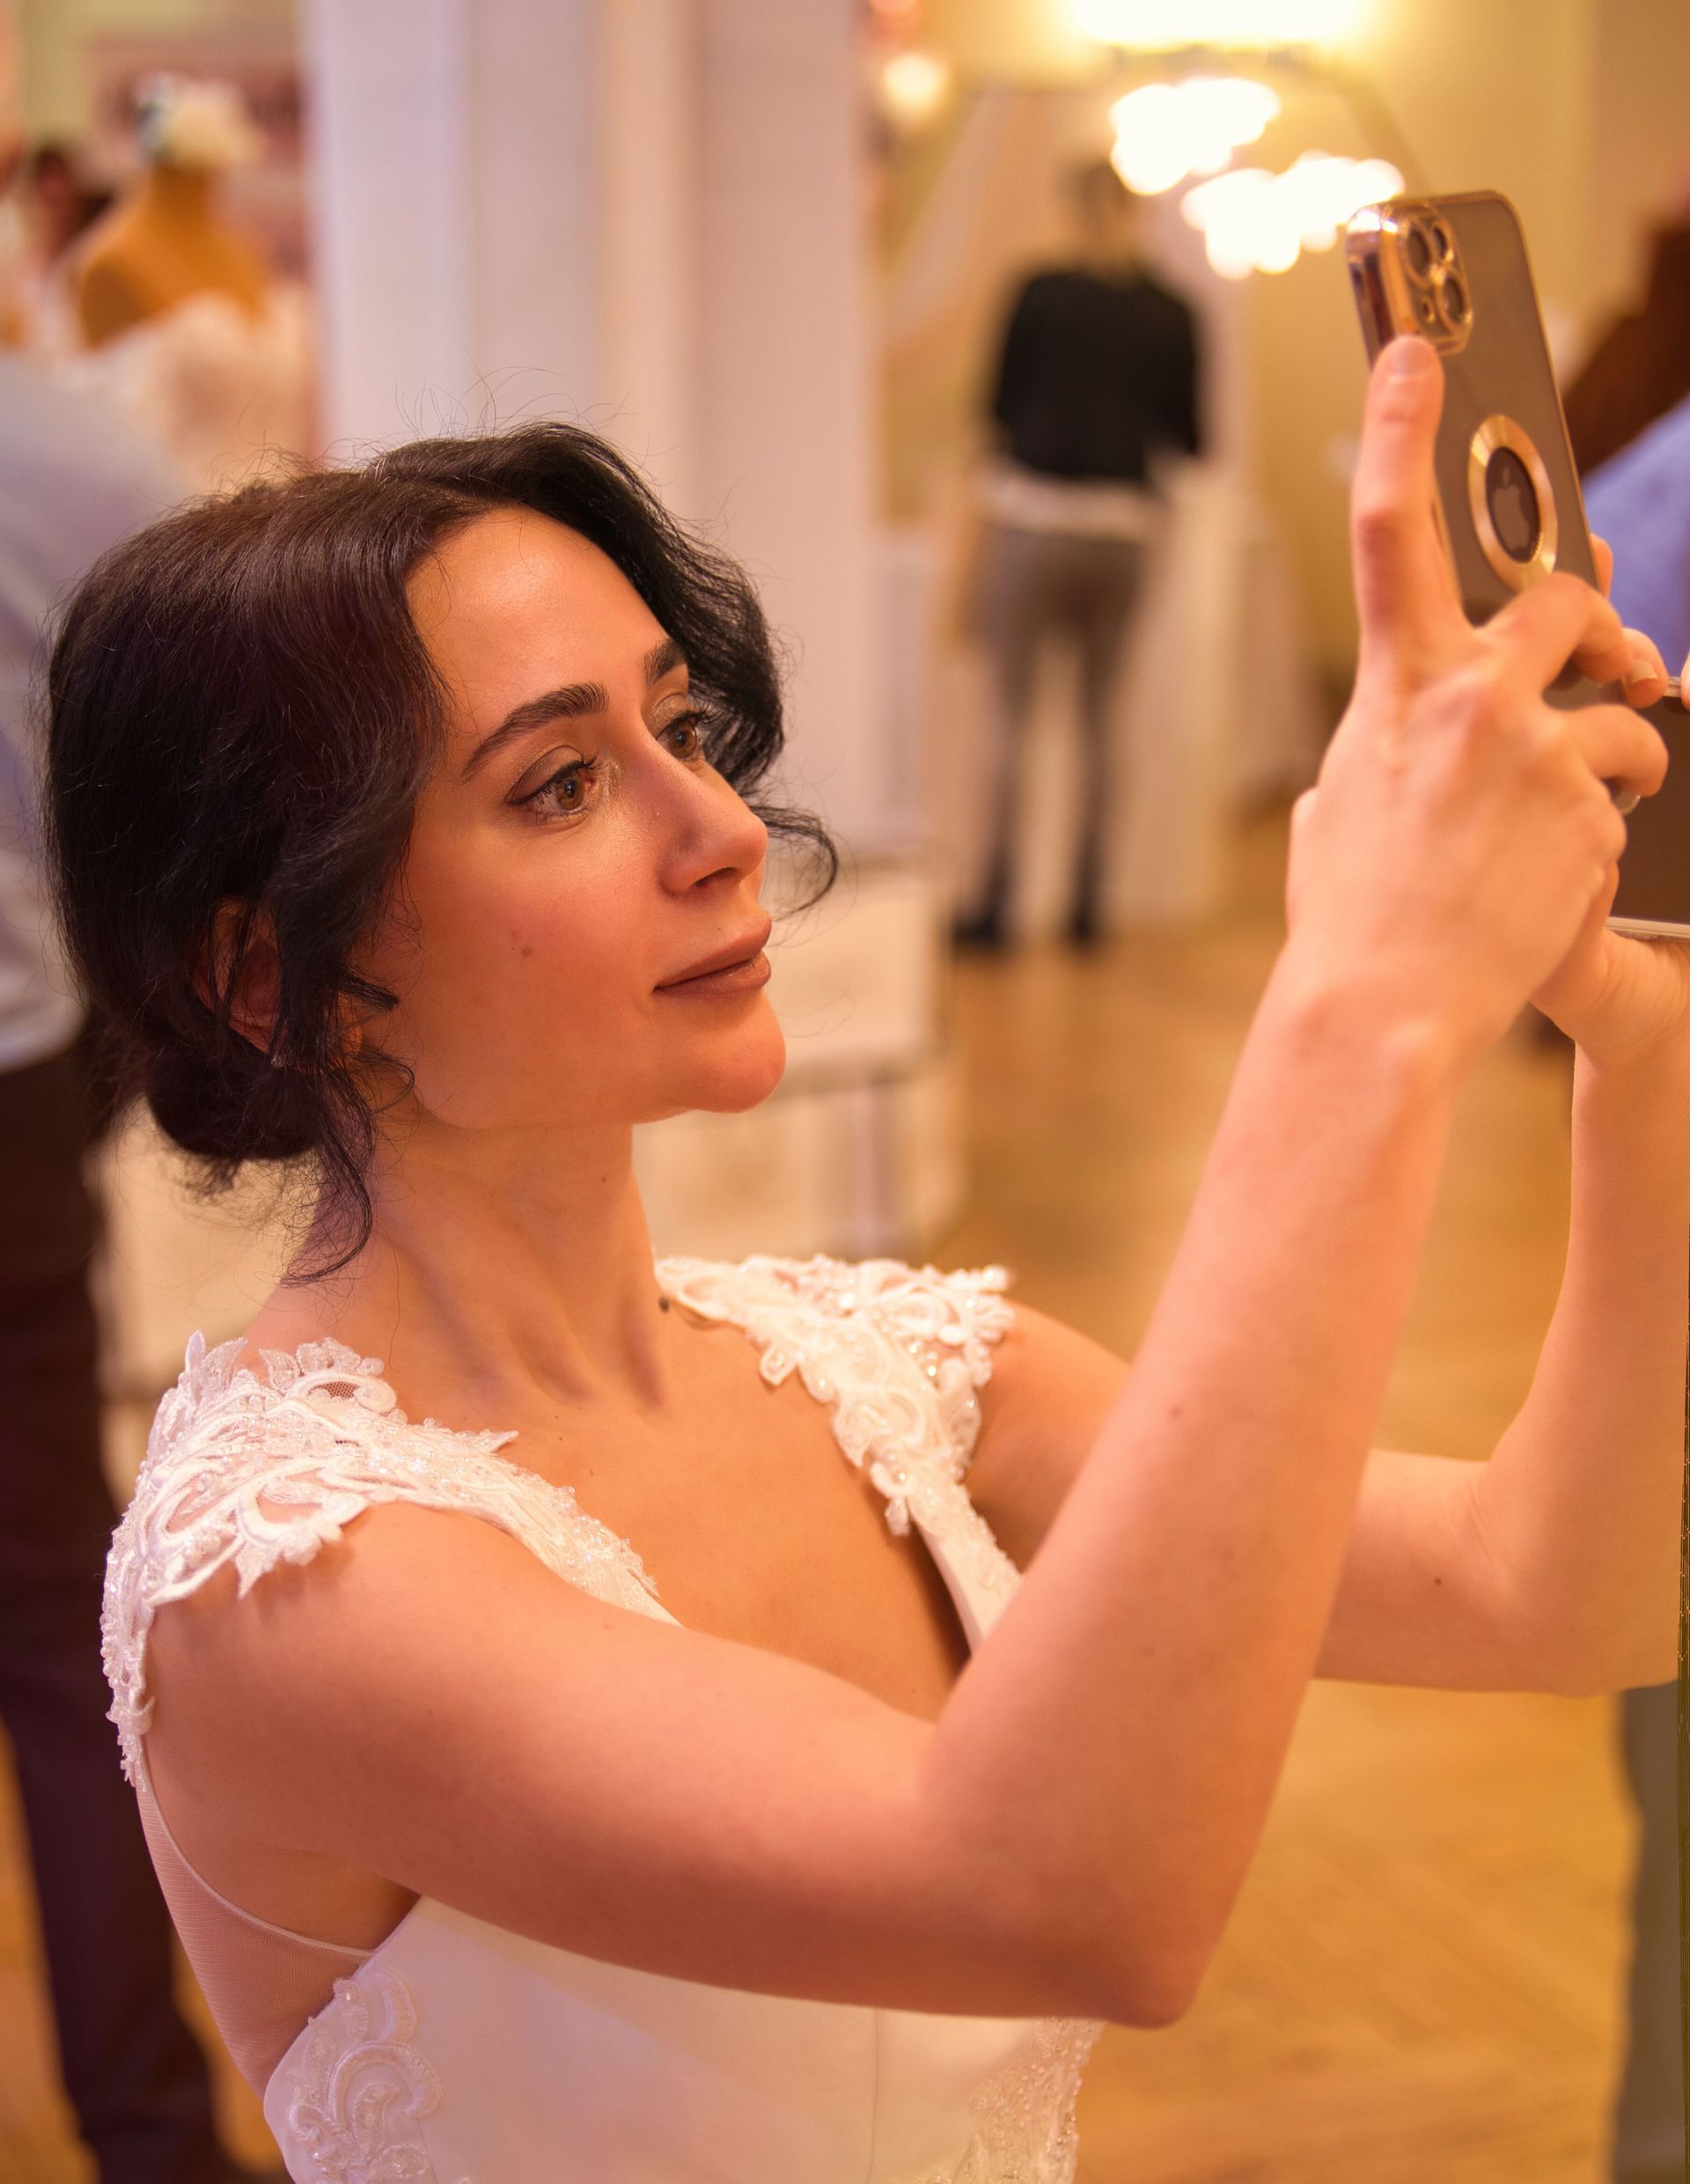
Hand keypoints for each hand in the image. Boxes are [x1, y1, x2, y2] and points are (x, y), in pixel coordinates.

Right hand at [1282, 337, 1666, 1067]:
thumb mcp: (1335, 815)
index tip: (1416, 356)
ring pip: (1626, 713)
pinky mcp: (1593, 810)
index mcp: (1394, 688)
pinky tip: (1559, 880)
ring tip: (1584, 816)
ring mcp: (1540, 750)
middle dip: (1593, 626)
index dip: (1402, 428)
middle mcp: (1472, 698)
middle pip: (1563, 604)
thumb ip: (1370, 759)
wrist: (1385, 1005)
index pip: (1390, 529)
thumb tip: (1370, 766)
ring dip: (1619, 756)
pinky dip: (1606, 832)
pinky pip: (1626, 797)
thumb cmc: (1346, 918)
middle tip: (1610, 659)